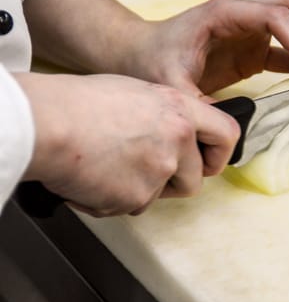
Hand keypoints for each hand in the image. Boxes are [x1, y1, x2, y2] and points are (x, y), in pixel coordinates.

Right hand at [16, 73, 238, 215]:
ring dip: (142, 189)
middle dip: (175, 181)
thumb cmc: (81, 103)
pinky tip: (97, 177)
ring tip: (112, 166)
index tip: (210, 161)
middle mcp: (178, 141)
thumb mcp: (138, 94)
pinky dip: (115, 199)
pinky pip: (131, 207)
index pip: (227, 134)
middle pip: (195, 180)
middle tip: (147, 169)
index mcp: (180, 110)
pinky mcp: (137, 197)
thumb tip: (177, 132)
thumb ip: (167, 116)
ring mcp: (159, 171)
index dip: (220, 153)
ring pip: (160, 195)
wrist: (48, 124)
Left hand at [135, 0, 288, 96]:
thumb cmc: (153, 61)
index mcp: (224, 13)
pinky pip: (287, 47)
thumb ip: (201, 105)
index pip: (276, 15)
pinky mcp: (252, 47)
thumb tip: (233, 128)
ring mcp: (249, 29)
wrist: (141, 55)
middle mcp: (242, 13)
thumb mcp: (171, 85)